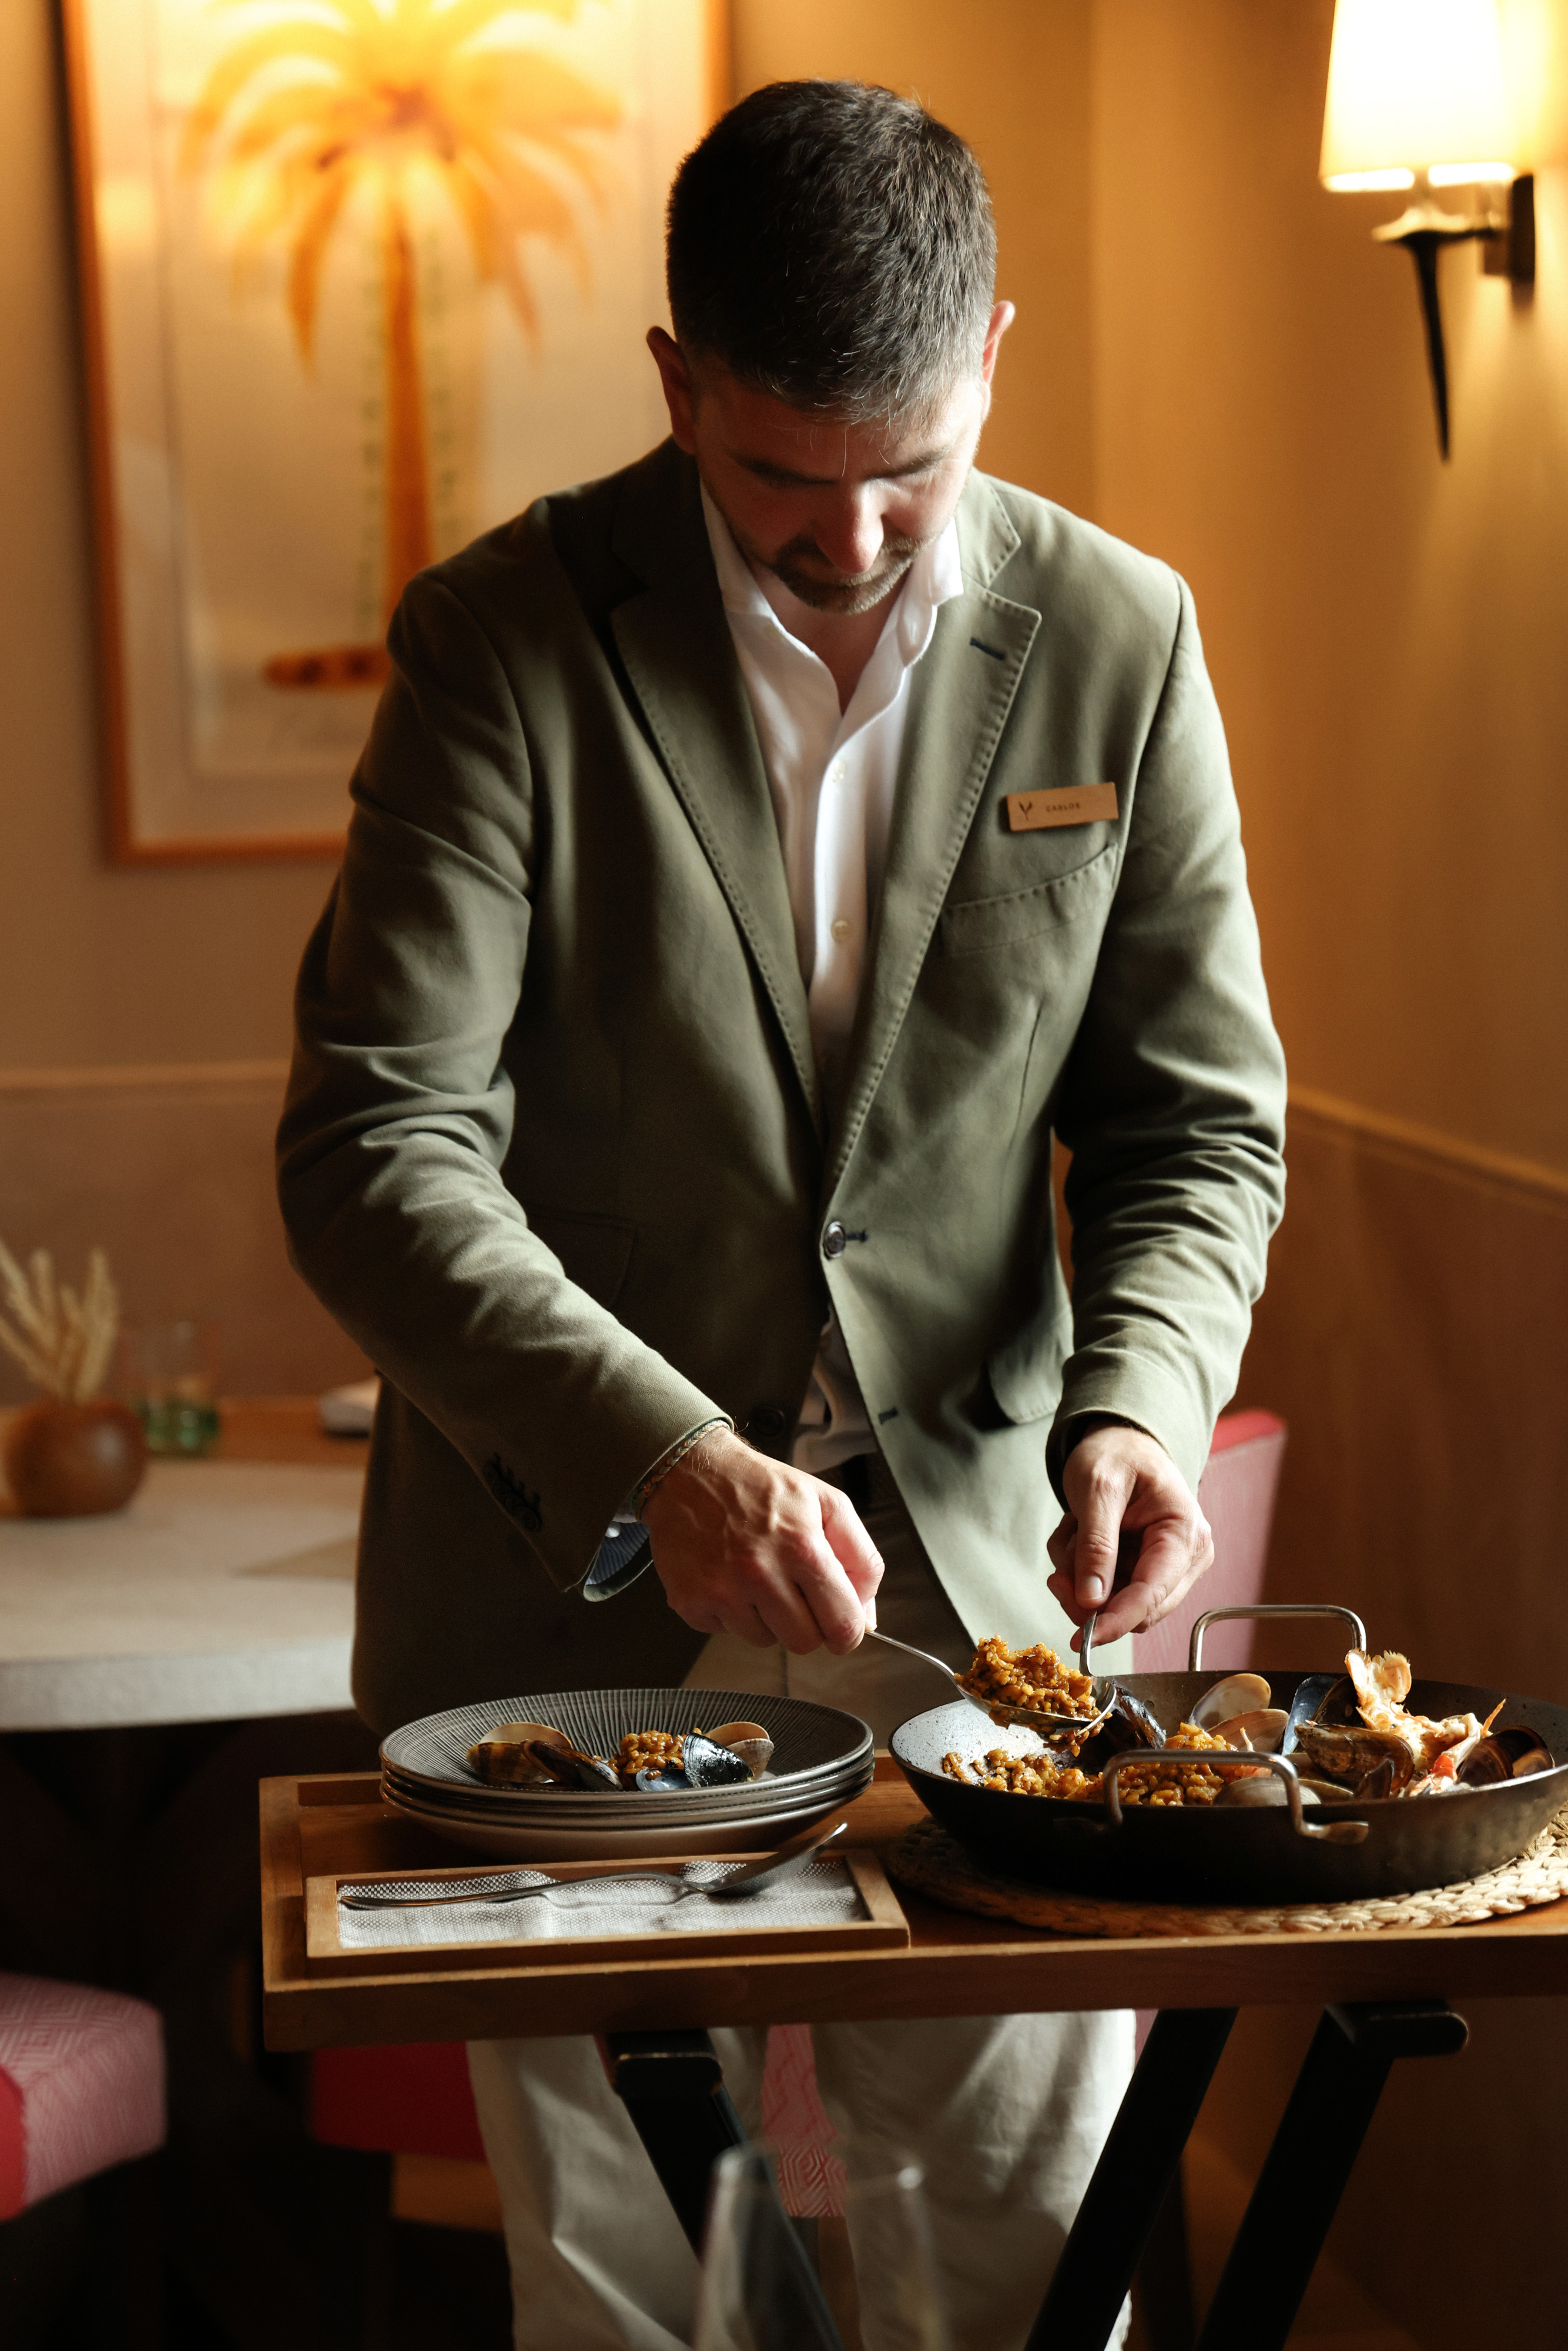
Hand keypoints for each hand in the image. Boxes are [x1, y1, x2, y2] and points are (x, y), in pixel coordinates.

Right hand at [641, 1429, 882, 1654]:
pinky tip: (728, 1577)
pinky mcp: (692, 1603)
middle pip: (805, 1643)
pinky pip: (727, 1632)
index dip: (849, 1632)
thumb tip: (867, 1617)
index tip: (841, 1624)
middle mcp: (760, 1574)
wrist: (689, 1472)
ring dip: (767, 1617)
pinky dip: (732, 1612)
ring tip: (756, 1574)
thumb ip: (861, 1558)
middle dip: (808, 1623)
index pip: (842, 1625)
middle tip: (796, 1592)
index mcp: (802, 1548)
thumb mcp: (826, 1502)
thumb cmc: (758, 1486)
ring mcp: (722, 1592)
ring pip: (765, 1640)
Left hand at [1045, 1423, 1212, 1647]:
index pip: (1152, 1595)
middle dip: (1090, 1599)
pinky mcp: (1147, 1570)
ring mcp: (1169, 1567)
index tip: (1082, 1641)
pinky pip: (1109, 1592)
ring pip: (1118, 1605)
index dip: (1116, 1622)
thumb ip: (1096, 1545)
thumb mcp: (1097, 1489)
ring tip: (1072, 1534)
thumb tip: (1092, 1600)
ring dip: (1082, 1579)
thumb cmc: (1115, 1453)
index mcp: (1185, 1534)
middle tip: (1056, 1578)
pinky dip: (1083, 1572)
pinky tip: (1078, 1537)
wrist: (1119, 1440)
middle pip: (1137, 1610)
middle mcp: (1187, 1557)